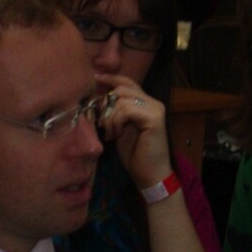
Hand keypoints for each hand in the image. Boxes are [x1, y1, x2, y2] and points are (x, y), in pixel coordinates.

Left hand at [92, 74, 172, 191]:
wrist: (148, 174)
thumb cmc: (134, 154)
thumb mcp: (119, 128)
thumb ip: (114, 112)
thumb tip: (98, 97)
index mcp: (145, 103)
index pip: (128, 83)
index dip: (111, 79)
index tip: (96, 78)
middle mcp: (153, 103)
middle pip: (122, 89)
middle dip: (106, 105)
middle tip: (103, 124)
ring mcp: (155, 109)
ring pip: (122, 99)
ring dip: (110, 118)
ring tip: (112, 134)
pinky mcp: (154, 118)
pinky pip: (127, 109)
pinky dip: (117, 121)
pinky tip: (117, 135)